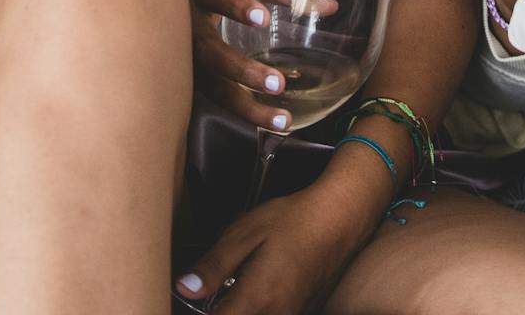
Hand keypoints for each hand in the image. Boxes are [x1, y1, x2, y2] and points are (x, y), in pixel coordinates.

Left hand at [174, 186, 368, 313]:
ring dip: (238, 309)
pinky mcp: (300, 312)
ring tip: (229, 288)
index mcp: (256, 298)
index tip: (192, 302)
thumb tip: (185, 288)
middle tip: (214, 289)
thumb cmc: (293, 221)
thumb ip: (213, 266)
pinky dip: (255, 307)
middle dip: (221, 309)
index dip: (200, 312)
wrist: (339, 219)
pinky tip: (252, 287)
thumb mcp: (245, 234)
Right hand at [181, 0, 292, 131]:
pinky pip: (213, 100)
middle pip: (210, 51)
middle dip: (242, 69)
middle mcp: (186, 25)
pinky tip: (269, 124)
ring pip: (211, 86)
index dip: (237, 4)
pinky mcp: (185, 81)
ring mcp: (182, 57)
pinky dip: (241, 113)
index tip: (262, 17)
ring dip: (246, 106)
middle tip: (278, 84)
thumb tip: (333, 7)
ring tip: (282, 121)